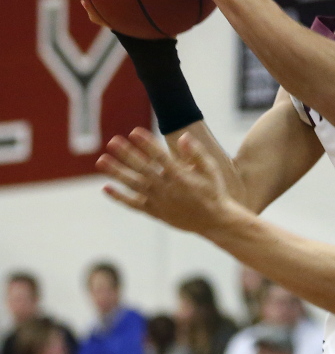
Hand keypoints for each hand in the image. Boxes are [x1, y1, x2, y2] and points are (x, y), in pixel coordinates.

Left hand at [96, 128, 233, 233]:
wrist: (214, 222)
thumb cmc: (213, 192)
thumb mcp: (211, 170)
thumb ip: (197, 153)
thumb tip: (183, 137)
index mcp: (181, 176)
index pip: (160, 156)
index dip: (147, 143)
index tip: (134, 132)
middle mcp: (167, 188)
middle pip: (142, 168)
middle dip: (127, 154)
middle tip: (112, 141)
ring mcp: (159, 201)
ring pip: (134, 184)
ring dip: (117, 172)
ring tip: (101, 160)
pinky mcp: (154, 212)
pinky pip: (133, 204)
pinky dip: (119, 197)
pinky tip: (106, 188)